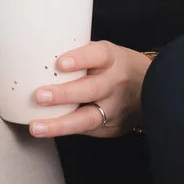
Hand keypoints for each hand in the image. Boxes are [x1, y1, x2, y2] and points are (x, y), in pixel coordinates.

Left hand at [29, 41, 153, 138]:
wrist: (150, 88)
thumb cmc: (113, 67)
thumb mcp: (104, 54)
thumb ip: (79, 55)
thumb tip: (33, 53)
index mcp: (112, 59)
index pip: (98, 55)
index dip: (80, 59)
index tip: (60, 63)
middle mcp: (115, 83)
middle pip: (91, 89)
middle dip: (64, 94)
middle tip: (39, 96)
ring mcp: (115, 107)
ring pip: (88, 118)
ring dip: (60, 124)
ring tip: (36, 127)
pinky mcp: (111, 126)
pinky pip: (86, 130)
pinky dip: (64, 130)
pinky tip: (45, 130)